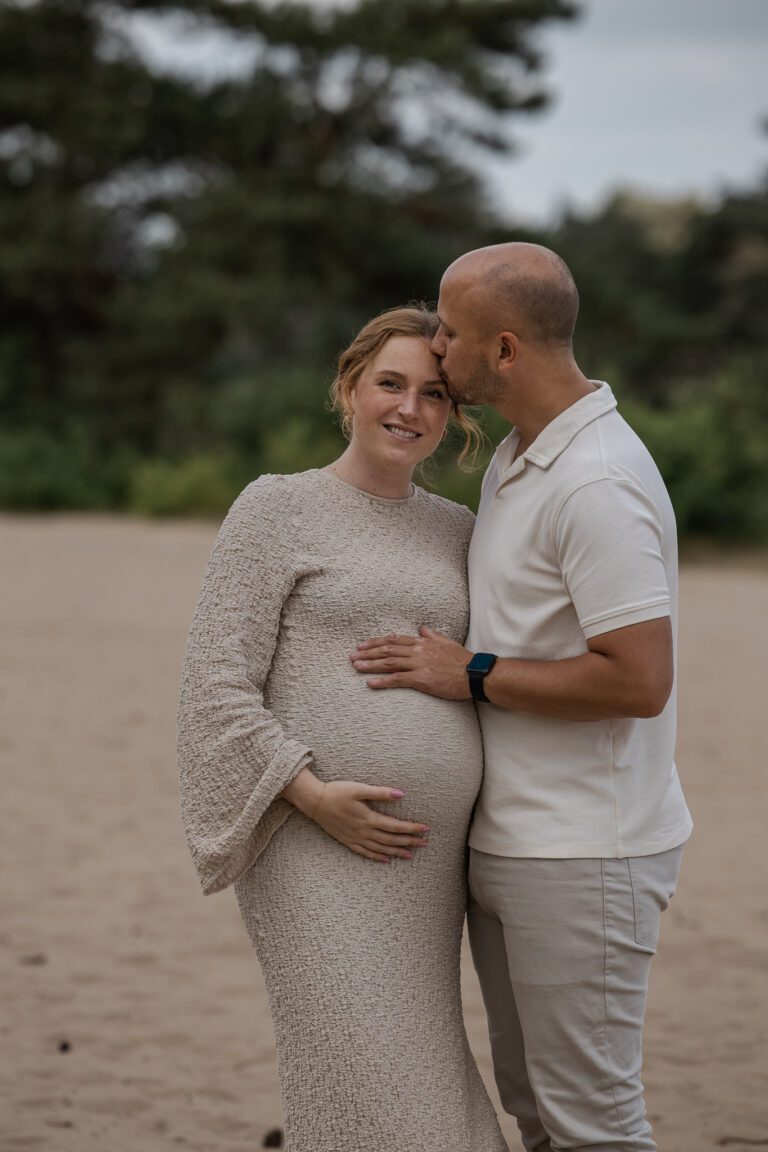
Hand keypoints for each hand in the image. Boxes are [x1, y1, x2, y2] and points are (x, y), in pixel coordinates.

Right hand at [311, 781, 429, 862]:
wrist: (314, 802)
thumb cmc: (337, 792)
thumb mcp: (359, 789)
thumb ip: (380, 793)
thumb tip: (401, 794)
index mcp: (369, 818)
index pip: (396, 826)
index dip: (412, 828)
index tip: (426, 829)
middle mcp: (364, 831)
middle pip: (391, 840)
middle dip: (409, 842)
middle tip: (424, 844)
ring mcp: (355, 838)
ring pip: (381, 848)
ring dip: (396, 852)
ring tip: (410, 855)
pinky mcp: (347, 841)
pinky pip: (365, 853)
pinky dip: (377, 857)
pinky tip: (386, 860)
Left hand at [350, 626, 471, 699]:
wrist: (475, 674)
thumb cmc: (463, 660)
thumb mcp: (447, 642)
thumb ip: (432, 635)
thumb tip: (422, 628)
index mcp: (423, 642)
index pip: (394, 639)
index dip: (377, 642)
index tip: (364, 644)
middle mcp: (418, 651)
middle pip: (387, 649)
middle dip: (368, 652)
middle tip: (352, 656)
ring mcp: (419, 664)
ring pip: (388, 662)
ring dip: (370, 664)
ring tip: (356, 666)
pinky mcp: (421, 679)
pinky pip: (397, 679)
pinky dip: (382, 681)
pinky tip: (370, 683)